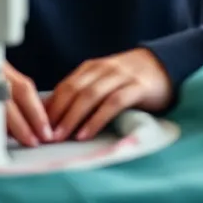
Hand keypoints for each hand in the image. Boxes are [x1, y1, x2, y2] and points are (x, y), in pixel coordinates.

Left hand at [46, 49, 173, 142]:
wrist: (166, 65)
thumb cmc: (130, 78)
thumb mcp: (105, 80)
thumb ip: (84, 92)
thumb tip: (53, 116)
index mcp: (93, 67)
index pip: (66, 85)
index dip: (50, 106)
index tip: (36, 127)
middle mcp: (105, 69)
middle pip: (75, 90)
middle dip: (57, 114)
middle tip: (44, 136)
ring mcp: (122, 76)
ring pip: (91, 95)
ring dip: (72, 117)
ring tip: (60, 137)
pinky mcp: (138, 87)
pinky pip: (113, 102)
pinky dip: (97, 119)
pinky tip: (86, 134)